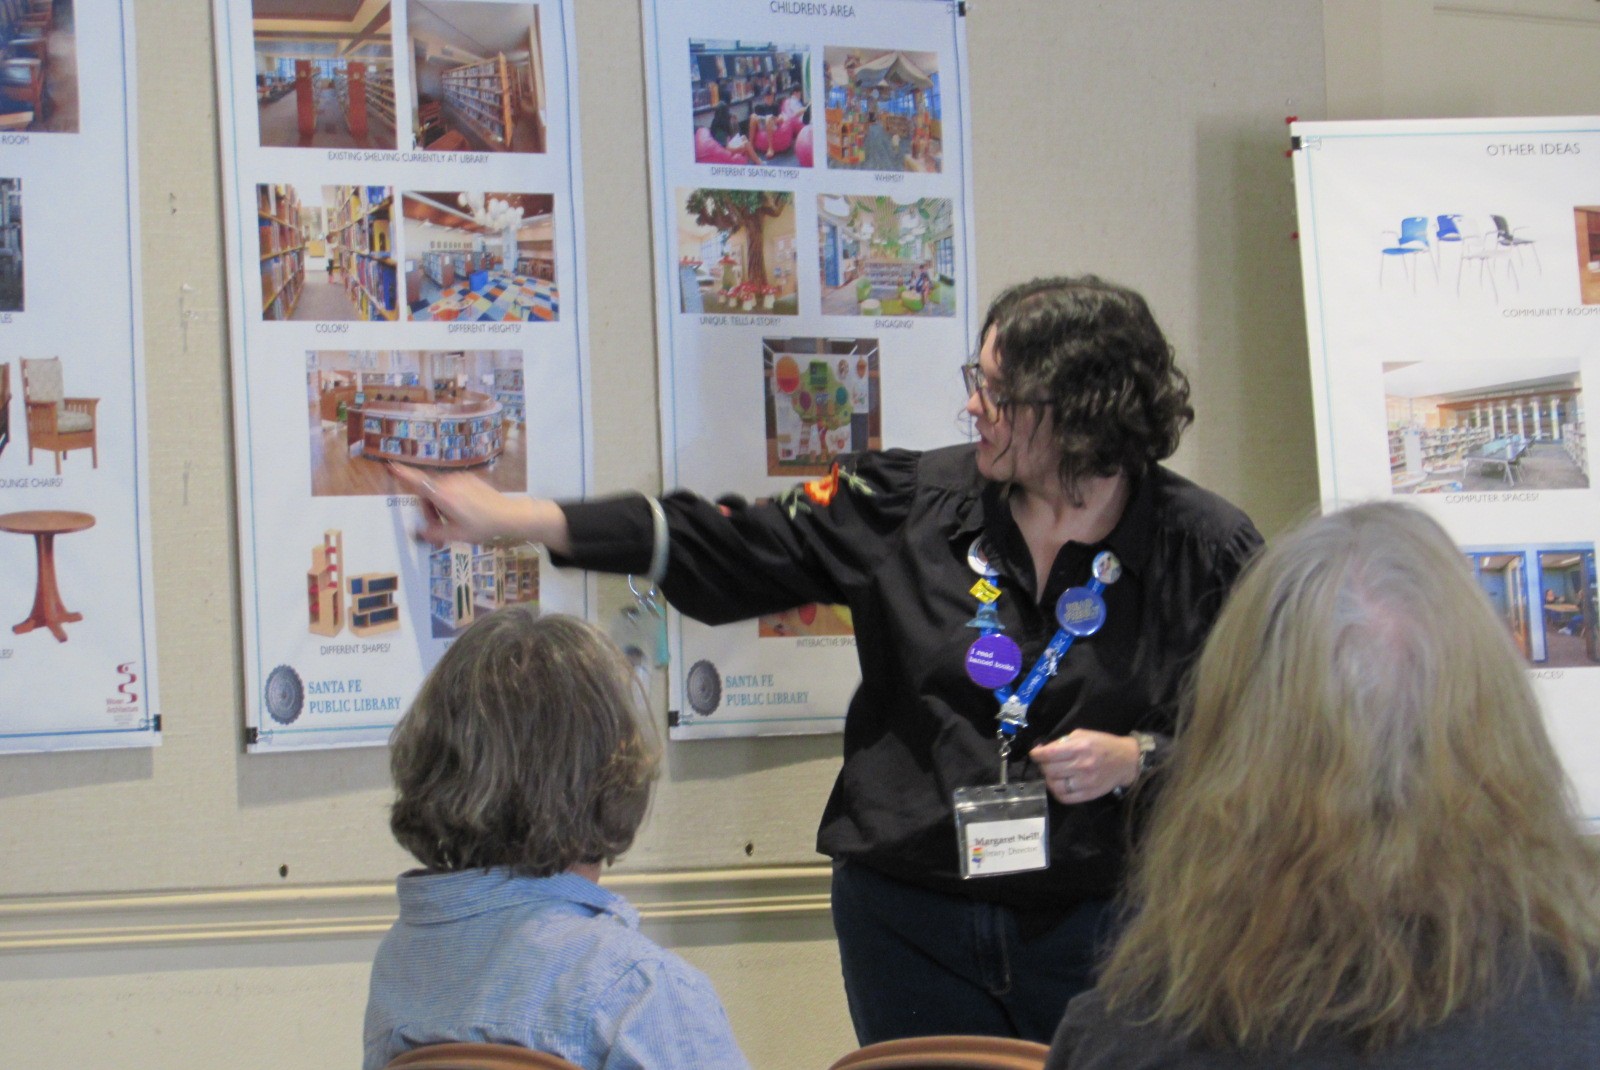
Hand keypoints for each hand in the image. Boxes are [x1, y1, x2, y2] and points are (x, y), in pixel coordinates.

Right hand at [388, 464, 566, 551]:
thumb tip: (420, 532)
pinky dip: (452, 498)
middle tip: (439, 527)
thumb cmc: (483, 526)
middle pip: (428, 492)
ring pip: (441, 490)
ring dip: (441, 504)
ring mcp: (461, 479)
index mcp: (444, 495)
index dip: (404, 475)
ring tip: (455, 521)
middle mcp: (450, 482)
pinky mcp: (470, 479)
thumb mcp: (456, 535)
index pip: (418, 483)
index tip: (392, 466)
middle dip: (429, 508)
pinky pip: (453, 486)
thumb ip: (434, 533)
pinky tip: (465, 512)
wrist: (508, 516)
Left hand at [1029, 730, 1139, 804]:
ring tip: (1051, 774)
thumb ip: (1064, 741)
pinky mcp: (1089, 794)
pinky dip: (1056, 792)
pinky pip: (1065, 798)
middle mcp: (1082, 766)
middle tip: (1044, 763)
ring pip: (1055, 786)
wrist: (1127, 761)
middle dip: (1042, 766)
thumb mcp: (1084, 735)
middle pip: (1050, 770)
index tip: (1034, 754)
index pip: (1050, 754)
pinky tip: (1058, 785)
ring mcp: (1085, 782)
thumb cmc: (1104, 744)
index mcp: (1080, 748)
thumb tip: (1045, 750)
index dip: (1037, 754)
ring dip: (1048, 780)